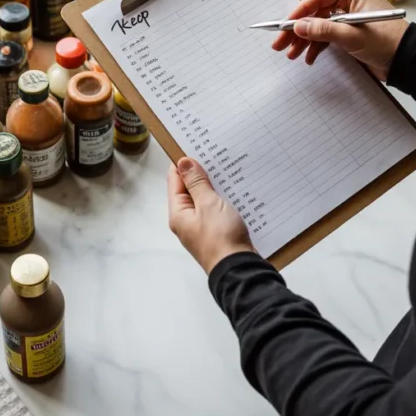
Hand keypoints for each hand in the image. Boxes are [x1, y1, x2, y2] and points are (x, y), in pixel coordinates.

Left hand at [168, 158, 254, 273]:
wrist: (240, 269)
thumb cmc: (221, 238)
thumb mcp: (208, 204)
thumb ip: (196, 183)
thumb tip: (184, 163)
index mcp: (179, 214)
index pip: (175, 180)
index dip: (183, 163)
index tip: (194, 146)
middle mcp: (187, 221)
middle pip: (190, 190)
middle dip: (201, 174)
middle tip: (213, 155)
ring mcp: (203, 228)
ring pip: (206, 200)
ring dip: (214, 187)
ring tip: (226, 169)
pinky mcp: (218, 232)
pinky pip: (217, 211)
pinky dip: (224, 200)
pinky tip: (235, 191)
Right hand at [272, 0, 407, 81]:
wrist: (408, 61)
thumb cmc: (387, 42)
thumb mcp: (352, 36)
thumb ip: (323, 30)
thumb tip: (298, 27)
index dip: (298, 14)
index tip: (283, 28)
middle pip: (313, 11)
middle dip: (298, 29)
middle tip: (281, 44)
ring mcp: (347, 15)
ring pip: (317, 24)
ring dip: (305, 39)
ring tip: (292, 55)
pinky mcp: (349, 30)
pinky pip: (326, 34)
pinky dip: (316, 45)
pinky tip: (309, 58)